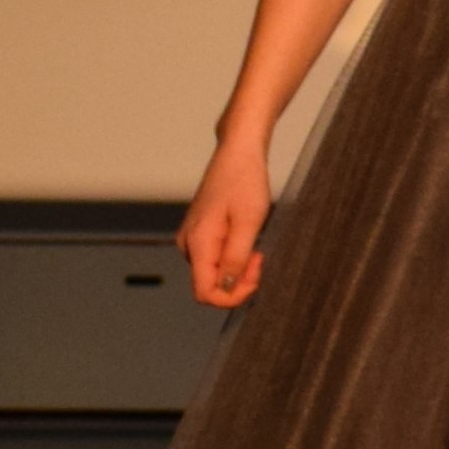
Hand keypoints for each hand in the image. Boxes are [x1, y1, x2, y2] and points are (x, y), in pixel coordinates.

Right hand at [179, 137, 274, 309]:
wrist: (238, 152)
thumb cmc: (245, 181)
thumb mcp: (249, 222)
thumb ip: (236, 258)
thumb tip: (227, 288)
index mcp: (198, 243)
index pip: (205, 293)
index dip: (232, 296)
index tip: (255, 276)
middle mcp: (188, 244)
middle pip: (209, 285)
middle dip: (238, 281)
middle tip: (259, 257)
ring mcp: (192, 238)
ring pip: (214, 273)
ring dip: (237, 268)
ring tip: (255, 244)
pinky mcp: (200, 233)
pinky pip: (215, 258)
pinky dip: (234, 257)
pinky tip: (247, 238)